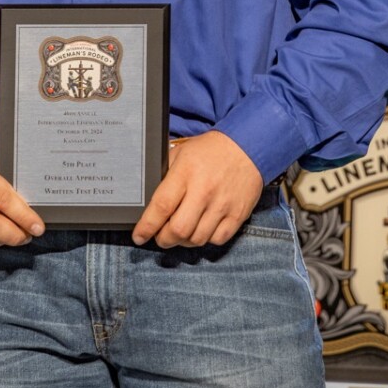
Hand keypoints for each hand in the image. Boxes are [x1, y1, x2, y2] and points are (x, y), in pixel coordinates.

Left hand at [132, 131, 262, 249]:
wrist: (247, 146)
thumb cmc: (210, 150)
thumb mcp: (181, 152)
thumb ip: (165, 175)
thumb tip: (149, 198)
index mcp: (185, 173)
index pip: (161, 207)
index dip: (147, 226)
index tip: (139, 236)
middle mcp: (203, 191)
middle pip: (178, 230)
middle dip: (164, 239)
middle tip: (160, 236)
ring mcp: (222, 204)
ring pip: (197, 239)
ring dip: (184, 241)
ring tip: (181, 233)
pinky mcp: (237, 214)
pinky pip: (217, 239)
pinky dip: (206, 239)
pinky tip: (201, 229)